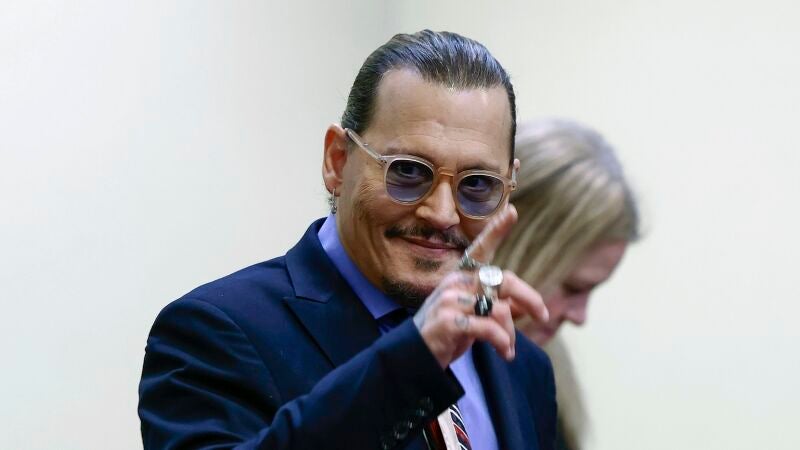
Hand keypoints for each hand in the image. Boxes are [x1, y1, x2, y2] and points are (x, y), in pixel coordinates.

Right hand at [413, 205, 549, 367]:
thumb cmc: (448, 336)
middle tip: (544, 316)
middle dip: (530, 298)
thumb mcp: (475, 319)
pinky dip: (502, 343)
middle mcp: (455, 281)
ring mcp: (450, 299)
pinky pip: (490, 328)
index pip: (481, 249)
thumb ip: (498, 308)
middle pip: (504, 280)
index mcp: (461, 276)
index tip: (512, 211)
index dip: (496, 230)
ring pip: (500, 309)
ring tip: (507, 350)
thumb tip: (526, 307)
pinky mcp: (449, 320)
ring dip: (510, 335)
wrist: (415, 358)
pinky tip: (503, 353)